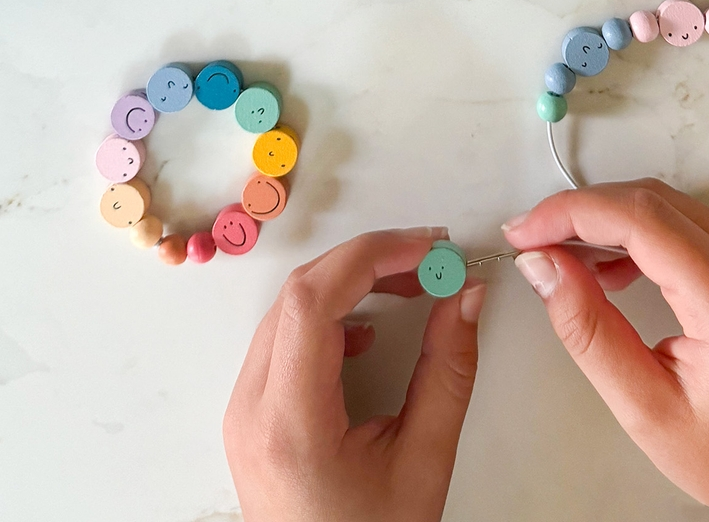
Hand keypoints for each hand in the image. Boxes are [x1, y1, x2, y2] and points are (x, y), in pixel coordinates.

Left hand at [224, 227, 484, 521]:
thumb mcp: (424, 461)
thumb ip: (448, 371)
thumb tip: (465, 295)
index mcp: (289, 422)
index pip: (313, 299)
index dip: (373, 255)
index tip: (427, 247)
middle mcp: (251, 409)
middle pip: (298, 294)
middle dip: (368, 261)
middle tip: (428, 259)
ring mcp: (243, 412)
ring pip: (287, 310)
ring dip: (348, 284)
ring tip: (409, 286)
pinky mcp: (251, 415)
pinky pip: (282, 339)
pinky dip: (327, 316)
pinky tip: (368, 333)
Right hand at [503, 180, 708, 521]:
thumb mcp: (648, 410)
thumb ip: (590, 332)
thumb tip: (543, 268)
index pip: (640, 219)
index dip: (571, 213)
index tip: (524, 232)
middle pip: (651, 199)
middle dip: (582, 210)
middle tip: (533, 241)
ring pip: (668, 204)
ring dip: (609, 218)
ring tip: (563, 258)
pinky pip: (687, 224)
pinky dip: (640, 232)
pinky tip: (611, 269)